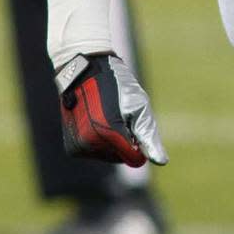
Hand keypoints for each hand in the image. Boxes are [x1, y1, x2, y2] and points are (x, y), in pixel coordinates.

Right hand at [55, 52, 167, 168]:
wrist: (84, 72)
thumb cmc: (116, 86)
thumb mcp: (138, 106)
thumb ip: (148, 136)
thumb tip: (161, 161)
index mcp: (109, 134)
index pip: (133, 159)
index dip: (138, 144)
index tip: (133, 124)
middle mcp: (91, 144)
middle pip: (120, 158)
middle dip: (123, 141)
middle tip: (117, 115)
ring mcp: (79, 147)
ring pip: (107, 156)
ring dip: (110, 141)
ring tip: (105, 115)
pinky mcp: (72, 147)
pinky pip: (94, 152)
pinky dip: (98, 141)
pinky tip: (95, 121)